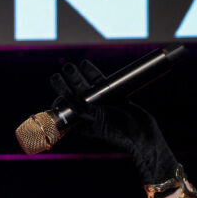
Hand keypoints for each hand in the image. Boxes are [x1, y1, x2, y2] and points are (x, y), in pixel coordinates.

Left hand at [50, 60, 179, 184]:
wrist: (142, 132)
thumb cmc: (118, 131)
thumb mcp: (97, 119)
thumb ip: (81, 109)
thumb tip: (66, 98)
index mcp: (82, 124)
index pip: (66, 110)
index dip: (60, 98)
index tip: (55, 87)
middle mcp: (90, 115)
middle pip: (75, 96)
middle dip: (67, 84)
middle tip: (59, 72)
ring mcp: (101, 106)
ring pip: (87, 88)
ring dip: (78, 77)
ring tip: (69, 66)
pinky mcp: (112, 98)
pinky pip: (100, 83)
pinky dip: (92, 74)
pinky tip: (85, 65)